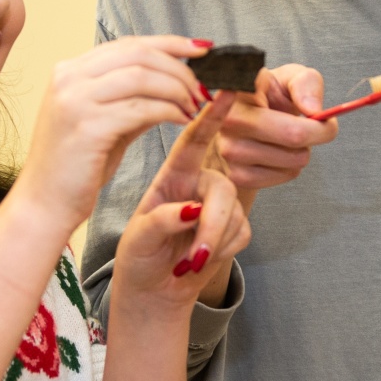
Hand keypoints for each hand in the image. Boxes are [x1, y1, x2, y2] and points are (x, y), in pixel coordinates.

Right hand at [15, 36, 206, 225]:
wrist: (44, 205)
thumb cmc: (75, 168)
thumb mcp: (105, 123)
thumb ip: (134, 99)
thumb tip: (175, 82)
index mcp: (69, 71)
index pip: (128, 44)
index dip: (170, 43)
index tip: (201, 49)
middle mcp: (68, 78)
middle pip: (138, 54)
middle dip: (179, 67)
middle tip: (202, 87)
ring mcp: (75, 100)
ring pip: (142, 77)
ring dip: (177, 89)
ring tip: (195, 105)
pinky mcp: (87, 127)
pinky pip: (141, 109)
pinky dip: (169, 111)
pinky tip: (183, 120)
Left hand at [111, 92, 250, 314]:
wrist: (153, 291)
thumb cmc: (139, 257)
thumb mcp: (138, 238)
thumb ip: (161, 220)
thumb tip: (192, 210)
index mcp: (172, 174)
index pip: (193, 139)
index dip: (210, 115)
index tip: (227, 89)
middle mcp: (198, 183)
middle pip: (222, 187)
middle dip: (212, 223)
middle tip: (194, 256)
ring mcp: (216, 205)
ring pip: (234, 213)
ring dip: (213, 243)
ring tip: (186, 262)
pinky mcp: (233, 228)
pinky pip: (242, 232)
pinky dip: (222, 252)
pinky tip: (200, 261)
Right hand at [215, 64, 338, 205]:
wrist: (246, 131)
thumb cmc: (270, 100)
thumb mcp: (289, 80)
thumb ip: (306, 83)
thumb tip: (314, 111)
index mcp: (239, 89)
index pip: (263, 91)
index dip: (296, 99)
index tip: (315, 110)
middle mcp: (228, 118)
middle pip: (294, 134)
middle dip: (318, 132)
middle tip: (317, 126)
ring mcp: (230, 149)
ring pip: (295, 158)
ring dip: (303, 150)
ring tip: (288, 139)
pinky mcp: (237, 175)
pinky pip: (287, 174)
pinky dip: (293, 166)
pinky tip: (279, 154)